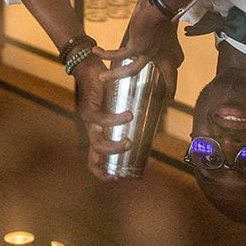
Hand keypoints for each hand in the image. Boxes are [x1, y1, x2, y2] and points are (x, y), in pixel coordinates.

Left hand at [72, 56, 134, 177]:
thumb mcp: (117, 104)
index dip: (101, 173)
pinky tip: (129, 116)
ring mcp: (87, 121)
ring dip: (114, 147)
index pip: (93, 160)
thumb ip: (133, 113)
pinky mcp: (89, 109)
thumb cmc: (105, 86)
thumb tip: (158, 119)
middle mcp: (90, 130)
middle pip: (95, 156)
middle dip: (110, 164)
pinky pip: (101, 120)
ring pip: (97, 144)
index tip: (116, 178)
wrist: (88, 67)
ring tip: (130, 142)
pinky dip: (116, 120)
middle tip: (129, 157)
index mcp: (96, 132)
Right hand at [93, 0, 183, 104]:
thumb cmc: (163, 11)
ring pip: (129, 70)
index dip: (172, 88)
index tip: (171, 99)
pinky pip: (118, 55)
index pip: (172, 76)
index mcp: (165, 51)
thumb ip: (160, 27)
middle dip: (146, 88)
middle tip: (136, 95)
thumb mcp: (165, 21)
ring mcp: (146, 52)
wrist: (160, 6)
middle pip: (150, 76)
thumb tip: (154, 19)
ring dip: (114, 75)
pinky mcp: (136, 47)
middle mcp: (156, 55)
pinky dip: (106, 54)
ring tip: (101, 78)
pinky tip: (96, 52)